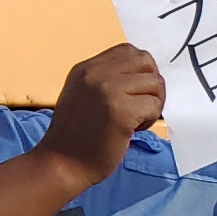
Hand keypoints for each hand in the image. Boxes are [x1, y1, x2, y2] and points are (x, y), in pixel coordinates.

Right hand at [41, 43, 167, 188]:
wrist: (61, 164)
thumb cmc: (74, 137)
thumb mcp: (81, 96)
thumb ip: (104, 81)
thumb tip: (142, 75)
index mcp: (85, 68)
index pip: (128, 51)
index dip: (140, 70)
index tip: (134, 92)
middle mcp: (95, 74)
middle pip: (146, 62)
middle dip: (151, 85)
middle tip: (140, 106)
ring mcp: (107, 90)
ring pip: (155, 84)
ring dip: (152, 104)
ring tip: (135, 121)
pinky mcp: (121, 110)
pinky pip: (154, 106)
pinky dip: (150, 120)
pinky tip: (132, 131)